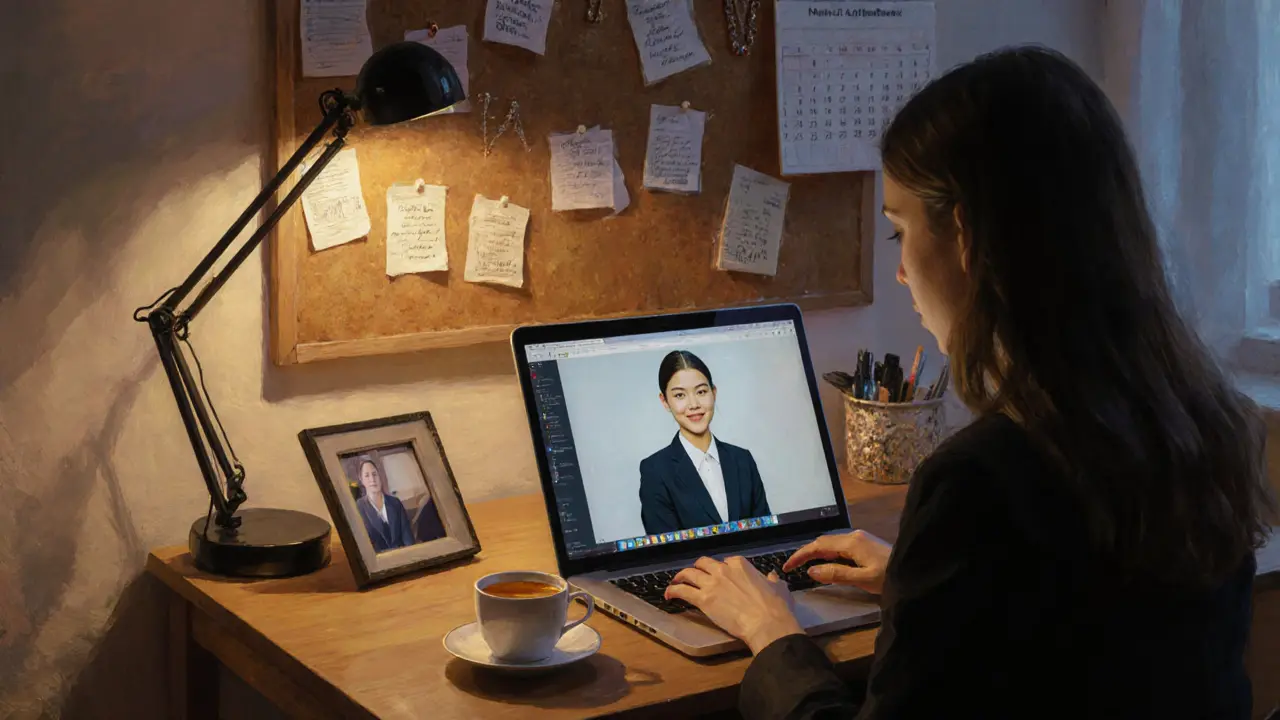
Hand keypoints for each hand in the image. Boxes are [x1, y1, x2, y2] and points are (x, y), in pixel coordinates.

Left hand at [665, 556, 804, 654]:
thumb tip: (773, 576)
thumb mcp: (779, 588)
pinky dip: (673, 590)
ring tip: (676, 582)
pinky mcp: (703, 599)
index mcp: (741, 565)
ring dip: (681, 576)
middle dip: (699, 568)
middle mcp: (723, 570)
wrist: (767, 623)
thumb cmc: (776, 607)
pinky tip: (669, 595)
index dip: (723, 569)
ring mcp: (712, 584)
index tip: (722, 576)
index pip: (726, 561)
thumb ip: (773, 580)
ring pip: (689, 574)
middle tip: (696, 576)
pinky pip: (683, 591)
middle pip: (704, 563)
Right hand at [783, 530, 892, 594]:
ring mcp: (860, 538)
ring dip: (816, 553)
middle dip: (806, 553)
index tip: (787, 566)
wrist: (914, 570)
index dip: (801, 555)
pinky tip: (826, 564)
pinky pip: (840, 547)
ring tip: (805, 566)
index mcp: (851, 542)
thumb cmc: (889, 577)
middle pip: (823, 542)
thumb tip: (811, 571)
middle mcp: (853, 536)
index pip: (818, 545)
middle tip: (792, 567)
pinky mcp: (864, 544)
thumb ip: (836, 574)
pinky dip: (827, 554)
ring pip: (831, 544)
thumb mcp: (862, 579)